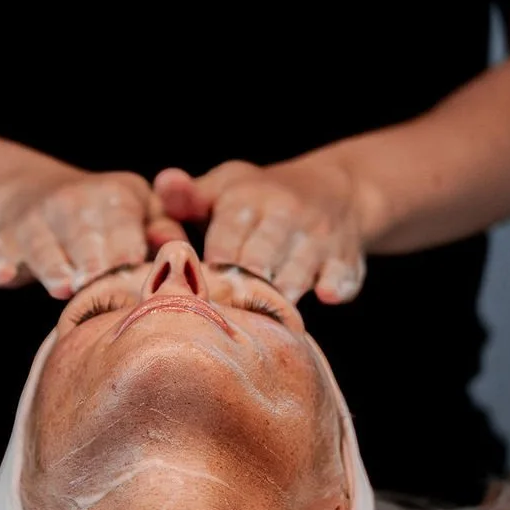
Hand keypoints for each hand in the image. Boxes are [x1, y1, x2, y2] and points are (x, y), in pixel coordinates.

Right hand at [0, 168, 180, 298]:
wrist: (33, 192)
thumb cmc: (107, 216)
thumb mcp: (139, 208)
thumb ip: (162, 226)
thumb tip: (176, 247)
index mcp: (114, 195)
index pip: (122, 222)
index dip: (126, 246)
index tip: (133, 268)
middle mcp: (71, 202)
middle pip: (83, 236)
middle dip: (92, 261)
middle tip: (99, 283)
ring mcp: (34, 219)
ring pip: (43, 245)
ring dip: (52, 265)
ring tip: (63, 287)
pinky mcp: (5, 238)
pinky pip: (0, 251)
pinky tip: (0, 274)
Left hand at [152, 158, 370, 304]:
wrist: (338, 187)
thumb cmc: (262, 196)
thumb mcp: (225, 186)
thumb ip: (187, 196)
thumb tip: (163, 183)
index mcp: (248, 200)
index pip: (225, 238)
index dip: (209, 269)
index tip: (192, 299)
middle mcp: (286, 215)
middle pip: (259, 259)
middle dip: (240, 289)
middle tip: (220, 320)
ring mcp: (320, 238)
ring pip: (297, 271)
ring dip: (279, 297)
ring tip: (259, 327)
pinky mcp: (346, 260)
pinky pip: (343, 275)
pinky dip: (335, 285)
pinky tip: (324, 295)